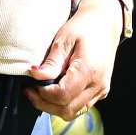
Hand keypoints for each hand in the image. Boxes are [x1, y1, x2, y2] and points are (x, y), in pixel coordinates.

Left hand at [24, 0, 122, 119]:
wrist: (106, 22)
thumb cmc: (83, 27)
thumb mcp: (64, 39)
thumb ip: (51, 62)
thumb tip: (35, 77)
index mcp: (88, 71)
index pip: (61, 95)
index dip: (42, 94)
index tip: (30, 84)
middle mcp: (98, 85)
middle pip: (66, 110)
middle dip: (44, 103)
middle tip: (29, 90)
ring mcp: (101, 90)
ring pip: (73, 112)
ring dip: (53, 107)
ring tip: (40, 91)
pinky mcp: (101, 91)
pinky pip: (80, 106)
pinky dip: (64, 103)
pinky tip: (55, 90)